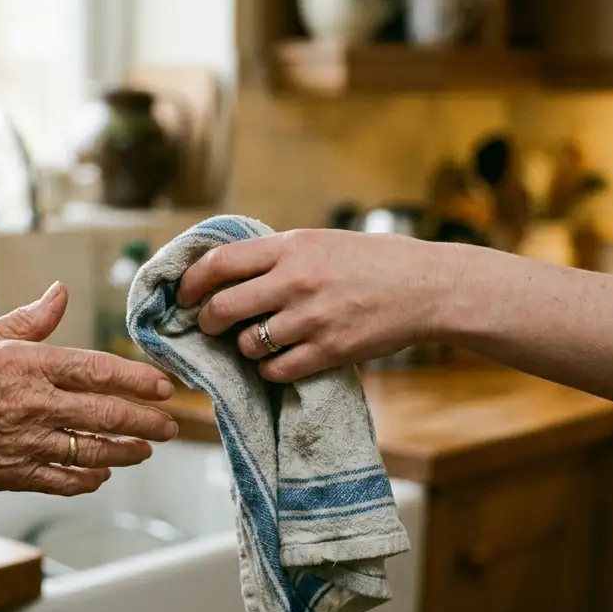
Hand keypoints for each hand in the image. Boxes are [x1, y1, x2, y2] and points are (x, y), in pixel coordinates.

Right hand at [0, 282, 177, 498]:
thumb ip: (27, 320)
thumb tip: (59, 293)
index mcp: (25, 365)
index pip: (98, 370)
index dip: (137, 379)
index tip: (163, 385)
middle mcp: (31, 406)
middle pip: (106, 414)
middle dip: (146, 419)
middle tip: (171, 423)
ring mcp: (23, 444)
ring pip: (92, 451)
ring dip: (126, 451)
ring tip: (147, 448)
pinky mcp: (10, 474)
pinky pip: (62, 480)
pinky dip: (88, 479)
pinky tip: (101, 473)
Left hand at [177, 229, 451, 382]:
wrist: (428, 287)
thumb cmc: (372, 261)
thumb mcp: (319, 241)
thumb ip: (275, 256)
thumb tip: (222, 273)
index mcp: (290, 247)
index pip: (219, 263)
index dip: (190, 283)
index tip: (183, 295)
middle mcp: (297, 281)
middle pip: (222, 308)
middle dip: (207, 321)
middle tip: (211, 325)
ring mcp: (313, 318)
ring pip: (248, 344)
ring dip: (244, 347)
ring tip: (257, 341)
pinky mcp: (330, 351)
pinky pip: (276, 370)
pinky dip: (269, 369)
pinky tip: (278, 360)